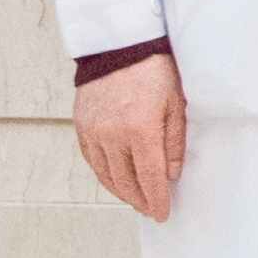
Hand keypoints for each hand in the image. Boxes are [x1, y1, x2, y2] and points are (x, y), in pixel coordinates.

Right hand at [72, 51, 185, 222]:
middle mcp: (112, 135)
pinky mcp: (82, 125)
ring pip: (106, 175)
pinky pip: (92, 160)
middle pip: (126, 182)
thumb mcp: (175, 103)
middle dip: (140, 200)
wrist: (119, 44)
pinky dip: (104, 174)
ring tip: (135, 199)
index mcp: (140, 129)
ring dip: (121, 192)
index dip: (157, 200)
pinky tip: (115, 179)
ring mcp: (93, 131)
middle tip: (150, 210)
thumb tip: (171, 174)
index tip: (162, 213)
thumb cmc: (153, 70)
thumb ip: (174, 142)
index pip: (150, 178)